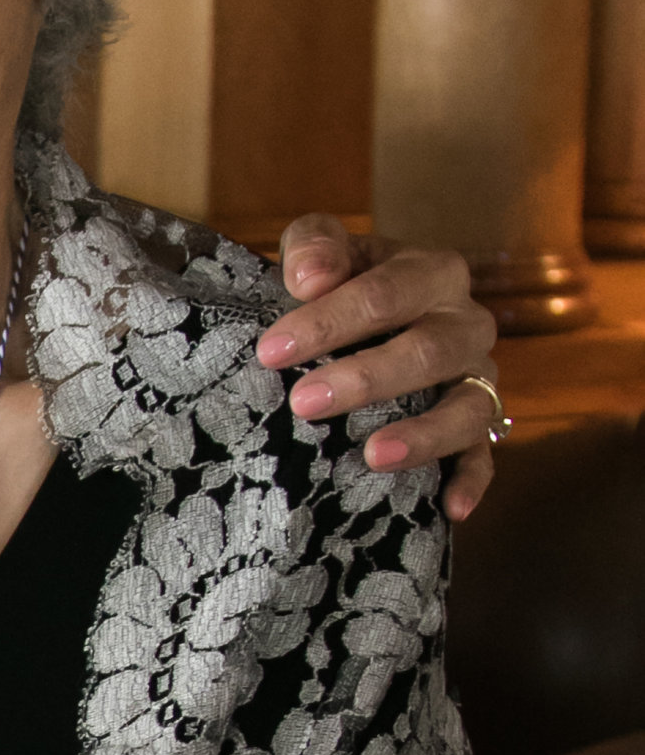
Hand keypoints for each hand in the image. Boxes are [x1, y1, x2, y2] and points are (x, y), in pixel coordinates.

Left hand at [260, 218, 501, 522]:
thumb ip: (314, 246)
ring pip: (466, 406)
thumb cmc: (341, 284)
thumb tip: (309, 277)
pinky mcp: (479, 426)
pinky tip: (451, 509)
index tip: (271, 351)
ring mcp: (476, 378)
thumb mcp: (321, 252)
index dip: (328, 320)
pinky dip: (472, 480)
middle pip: (428, 350)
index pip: (385, 293)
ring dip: (423, 434)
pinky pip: (485, 455)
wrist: (374, 320)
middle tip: (304, 402)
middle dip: (366, 377)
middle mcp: (465, 324)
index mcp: (431, 273)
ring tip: (372, 456)